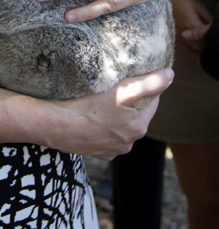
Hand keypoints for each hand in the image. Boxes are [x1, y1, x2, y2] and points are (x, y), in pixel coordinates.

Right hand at [52, 67, 173, 159]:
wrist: (57, 127)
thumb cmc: (88, 107)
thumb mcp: (122, 92)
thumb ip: (148, 83)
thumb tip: (170, 76)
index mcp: (139, 127)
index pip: (151, 101)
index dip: (145, 86)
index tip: (134, 75)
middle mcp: (129, 143)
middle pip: (136, 114)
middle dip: (130, 101)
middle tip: (116, 85)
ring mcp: (112, 150)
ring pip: (121, 126)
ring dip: (117, 115)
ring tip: (102, 100)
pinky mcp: (97, 152)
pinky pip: (106, 136)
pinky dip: (104, 127)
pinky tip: (93, 117)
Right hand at [174, 0, 212, 55]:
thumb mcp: (199, 6)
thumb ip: (207, 18)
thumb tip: (213, 28)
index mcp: (192, 24)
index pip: (205, 40)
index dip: (211, 42)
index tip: (214, 40)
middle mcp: (184, 33)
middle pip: (199, 46)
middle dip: (206, 46)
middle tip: (211, 43)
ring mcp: (178, 35)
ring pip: (191, 48)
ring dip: (199, 49)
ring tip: (205, 47)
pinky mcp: (174, 34)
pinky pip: (183, 47)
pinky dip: (191, 50)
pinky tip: (196, 49)